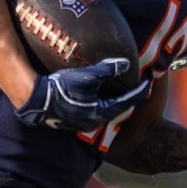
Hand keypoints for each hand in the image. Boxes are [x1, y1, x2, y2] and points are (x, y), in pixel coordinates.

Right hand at [15, 58, 149, 131]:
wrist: (36, 100)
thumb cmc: (62, 88)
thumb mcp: (87, 76)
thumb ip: (108, 70)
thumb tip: (126, 64)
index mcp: (101, 113)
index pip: (128, 102)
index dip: (140, 91)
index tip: (150, 83)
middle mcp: (94, 122)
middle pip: (118, 109)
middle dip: (128, 97)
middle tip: (138, 86)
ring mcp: (82, 124)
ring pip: (105, 111)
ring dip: (113, 100)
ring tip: (120, 88)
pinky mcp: (73, 121)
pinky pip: (92, 111)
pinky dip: (100, 102)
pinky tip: (99, 94)